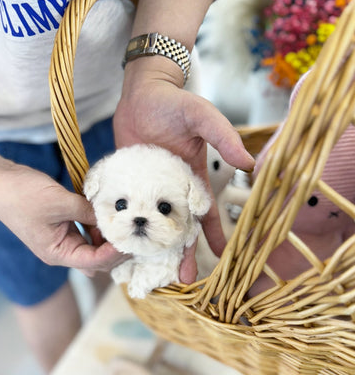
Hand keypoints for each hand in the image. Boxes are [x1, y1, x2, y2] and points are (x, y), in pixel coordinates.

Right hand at [0, 163, 127, 276]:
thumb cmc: (21, 194)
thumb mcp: (60, 202)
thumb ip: (88, 212)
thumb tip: (112, 217)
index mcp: (56, 253)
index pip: (94, 262)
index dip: (115, 252)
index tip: (132, 239)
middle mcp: (60, 251)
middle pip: (96, 258)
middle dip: (116, 248)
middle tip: (136, 233)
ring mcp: (61, 239)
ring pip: (93, 245)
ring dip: (108, 236)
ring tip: (126, 223)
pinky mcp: (62, 226)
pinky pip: (86, 231)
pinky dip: (98, 225)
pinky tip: (109, 216)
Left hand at [114, 60, 254, 282]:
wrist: (143, 93)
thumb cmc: (176, 103)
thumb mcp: (203, 117)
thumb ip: (224, 138)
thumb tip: (250, 165)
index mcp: (194, 181)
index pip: (207, 215)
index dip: (214, 236)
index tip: (223, 258)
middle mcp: (172, 190)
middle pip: (179, 228)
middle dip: (184, 253)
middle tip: (186, 280)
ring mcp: (149, 189)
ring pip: (153, 224)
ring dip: (154, 247)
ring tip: (153, 272)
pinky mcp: (129, 184)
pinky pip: (130, 209)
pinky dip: (129, 226)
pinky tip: (125, 245)